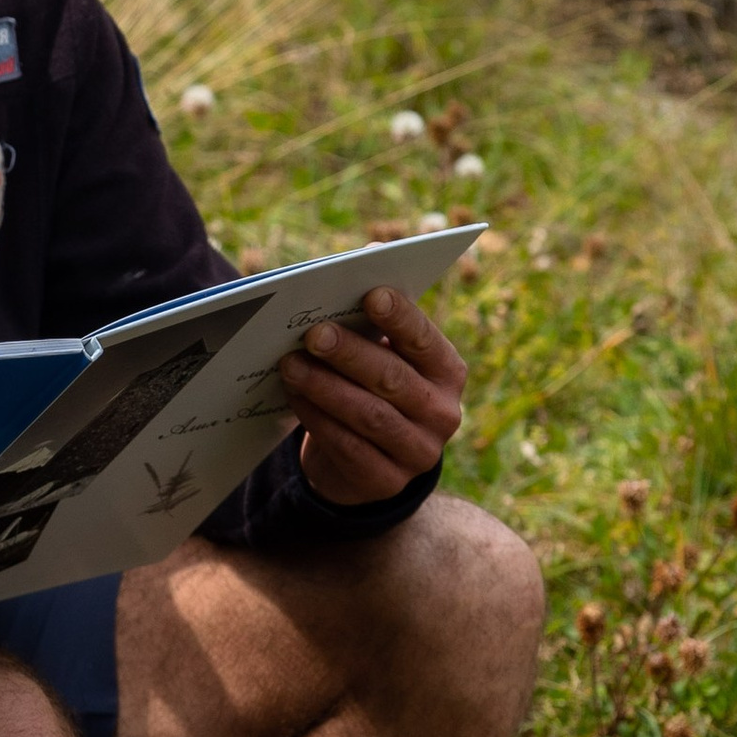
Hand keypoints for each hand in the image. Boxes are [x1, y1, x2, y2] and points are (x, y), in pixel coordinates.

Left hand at [279, 285, 464, 506]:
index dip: (401, 317)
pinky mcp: (387, 481)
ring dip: (326, 387)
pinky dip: (317, 418)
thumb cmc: (371, 388)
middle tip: (314, 334)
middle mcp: (442, 413)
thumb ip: (374, 317)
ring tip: (290, 364)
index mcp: (446, 372)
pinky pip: (348, 446)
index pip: (425, 341)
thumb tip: (369, 255)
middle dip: (351, 354)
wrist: (365, 462)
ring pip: (370, 415)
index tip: (371, 293)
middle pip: (394, 379)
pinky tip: (294, 396)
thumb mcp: (380, 355)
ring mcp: (418, 452)